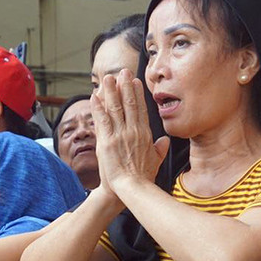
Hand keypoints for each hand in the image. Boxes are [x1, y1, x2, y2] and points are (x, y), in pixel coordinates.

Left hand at [91, 71, 170, 196]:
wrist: (132, 189)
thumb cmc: (143, 178)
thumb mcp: (156, 161)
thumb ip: (161, 149)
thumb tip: (165, 141)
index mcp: (144, 135)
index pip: (141, 109)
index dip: (137, 94)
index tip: (135, 82)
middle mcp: (133, 131)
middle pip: (129, 103)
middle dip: (125, 85)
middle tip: (122, 72)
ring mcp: (120, 135)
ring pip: (115, 107)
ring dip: (111, 90)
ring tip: (108, 77)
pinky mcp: (107, 141)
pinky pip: (102, 120)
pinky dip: (98, 107)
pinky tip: (95, 96)